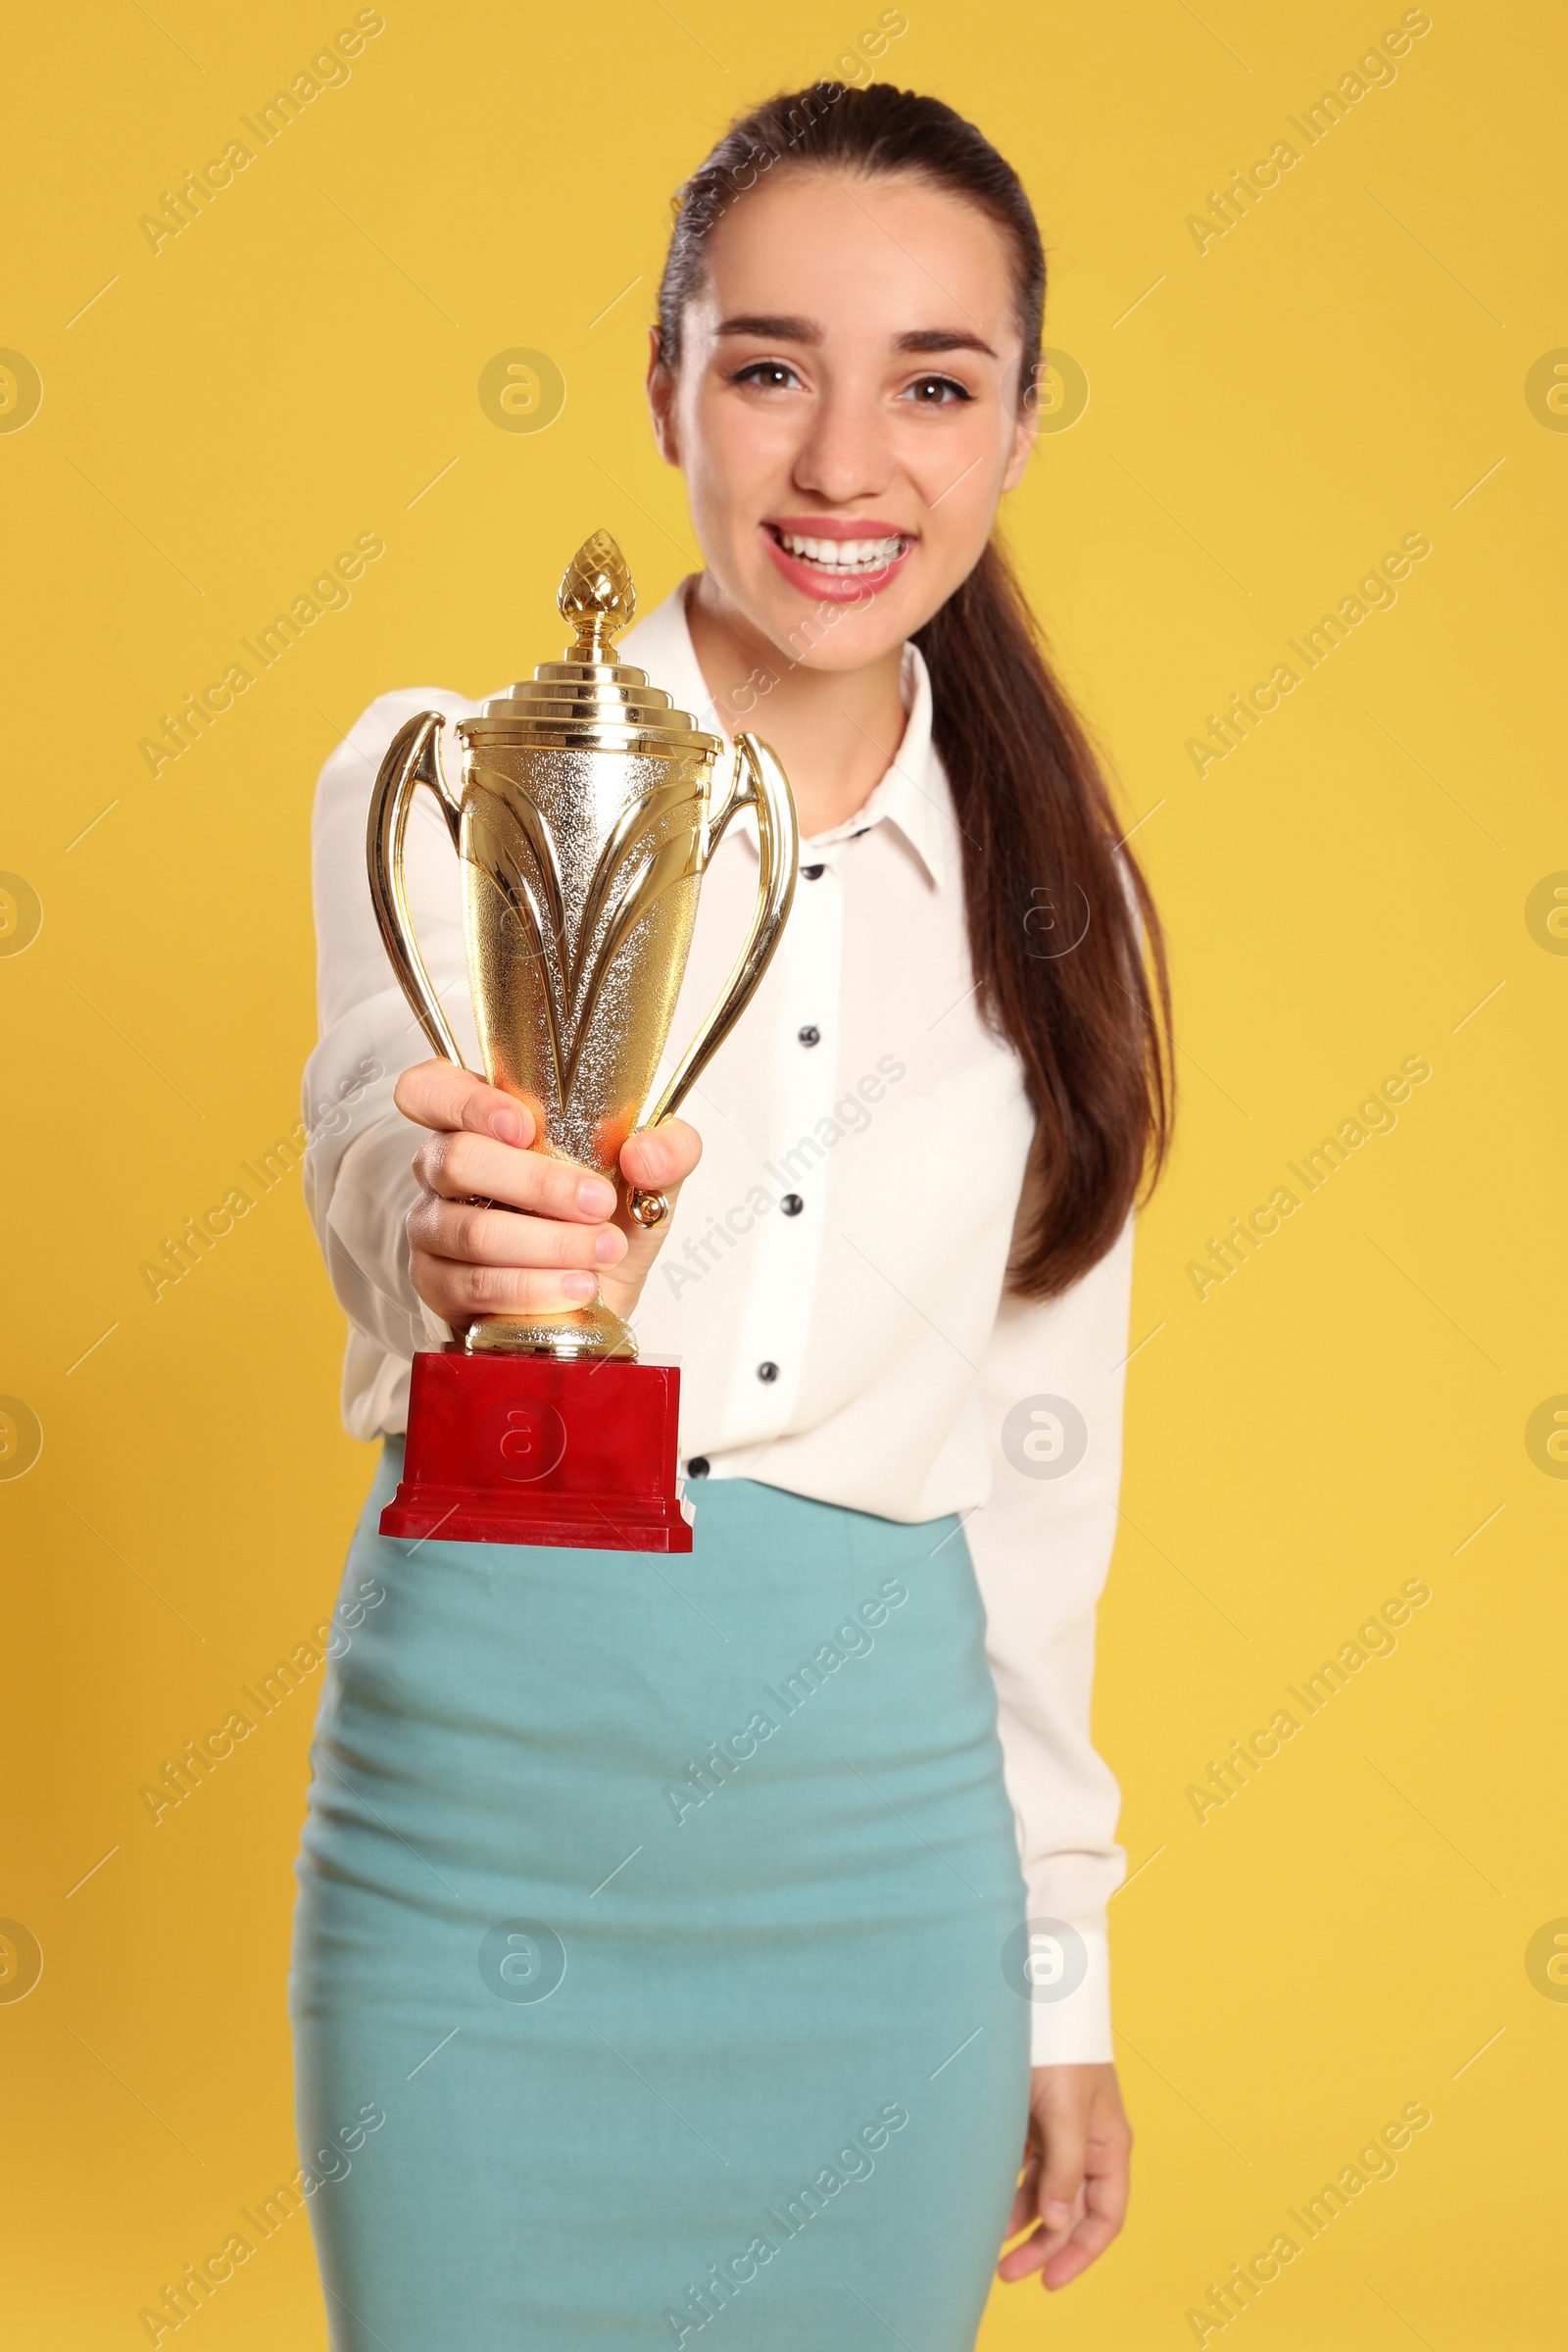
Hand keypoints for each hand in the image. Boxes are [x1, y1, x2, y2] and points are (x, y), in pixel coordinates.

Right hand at [393, 1060, 701, 1334]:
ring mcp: (433, 1228)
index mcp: (482, 1120)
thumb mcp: (653, 1175)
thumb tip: (642, 1154)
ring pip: (469, 1231)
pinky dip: (531, 1288)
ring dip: (546, 1244)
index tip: (525, 1126)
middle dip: (536, 1184)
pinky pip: (472, 1285)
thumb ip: (669, 1147)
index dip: (466, 1101)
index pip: (430, 1089)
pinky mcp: (438, 1285)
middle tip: (598, 1203)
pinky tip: (575, 1286)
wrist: (602, 1293)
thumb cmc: (609, 1218)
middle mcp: (445, 1167)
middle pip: (456, 1160)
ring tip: (603, 1251)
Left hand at [997, 2063, 1130, 2290]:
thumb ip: (1064, 2170)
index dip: (1081, 2253)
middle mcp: (1088, 2146)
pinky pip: (1025, 2168)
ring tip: (988, 2247)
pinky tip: (987, 2207)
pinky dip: (1009, 2190)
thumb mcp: (1065, 2112)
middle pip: (1072, 2212)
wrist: (1040, 1999)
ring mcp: (1060, 2133)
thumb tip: (1060, 2222)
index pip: (1105, 2216)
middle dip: (1043, 2246)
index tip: (1050, 2280)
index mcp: (1109, 2146)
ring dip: (1021, 2221)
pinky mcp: (1033, 2119)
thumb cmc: (1061, 2050)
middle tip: (1008, 2274)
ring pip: (1045, 2193)